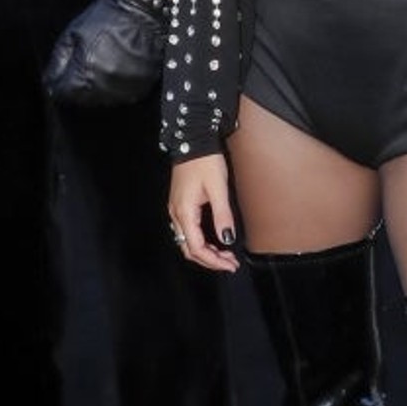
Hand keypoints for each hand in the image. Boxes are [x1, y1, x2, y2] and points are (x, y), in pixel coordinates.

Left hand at [43, 0, 164, 106]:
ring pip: (103, 100)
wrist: (143, 13)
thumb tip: (50, 80)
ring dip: (98, 87)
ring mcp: (126, 90)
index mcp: (85, 73)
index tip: (61, 77)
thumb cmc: (108, 18)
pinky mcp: (142, 88)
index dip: (58, 84)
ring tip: (103, 63)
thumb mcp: (73, 33)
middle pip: (82, 99)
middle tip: (84, 65)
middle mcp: (105, 86)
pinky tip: (118, 67)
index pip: (62, 93)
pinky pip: (124, 96)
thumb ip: (59, 60)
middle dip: (78, 86)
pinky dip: (118, 86)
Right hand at [167, 155, 238, 272]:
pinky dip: (201, 241)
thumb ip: (223, 215)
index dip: (213, 260)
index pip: (196, 247)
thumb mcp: (218, 189)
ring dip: (206, 251)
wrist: (192, 141)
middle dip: (210, 260)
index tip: (230, 264)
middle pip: (189, 248)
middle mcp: (176, 214)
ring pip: (187, 241)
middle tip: (230, 263)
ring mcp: (176, 210)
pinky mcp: (180, 205)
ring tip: (225, 255)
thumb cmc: (206, 162)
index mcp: (184, 212)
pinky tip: (215, 240)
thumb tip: (227, 239)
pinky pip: (187, 231)